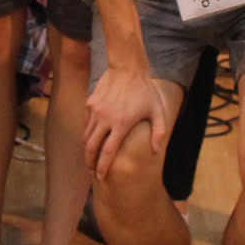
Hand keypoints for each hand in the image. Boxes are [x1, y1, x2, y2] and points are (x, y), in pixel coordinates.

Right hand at [82, 61, 170, 179]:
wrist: (128, 67)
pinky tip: (92, 136)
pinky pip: (86, 122)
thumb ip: (159, 132)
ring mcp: (95, 111)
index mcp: (121, 124)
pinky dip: (87, 132)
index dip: (102, 167)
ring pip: (86, 135)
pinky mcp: (90, 103)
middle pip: (91, 147)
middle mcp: (105, 119)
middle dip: (89, 162)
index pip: (107, 152)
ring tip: (90, 157)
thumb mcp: (157, 110)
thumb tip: (156, 150)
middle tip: (91, 171)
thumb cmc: (145, 90)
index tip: (100, 177)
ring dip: (87, 148)